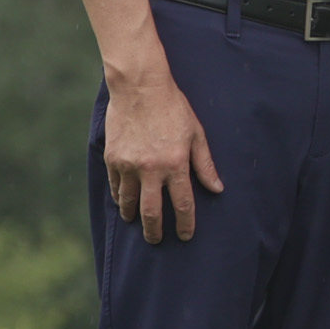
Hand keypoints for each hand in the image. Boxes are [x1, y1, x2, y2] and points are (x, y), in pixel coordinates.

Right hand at [102, 71, 223, 243]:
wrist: (140, 87)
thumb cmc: (173, 108)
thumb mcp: (196, 134)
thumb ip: (204, 164)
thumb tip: (217, 189)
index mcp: (175, 164)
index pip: (183, 203)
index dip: (186, 223)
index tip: (186, 236)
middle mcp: (151, 169)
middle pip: (152, 212)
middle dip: (155, 231)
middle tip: (156, 241)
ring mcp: (128, 164)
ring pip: (129, 202)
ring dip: (133, 217)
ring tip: (137, 223)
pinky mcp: (112, 158)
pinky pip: (115, 186)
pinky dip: (119, 198)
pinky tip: (123, 202)